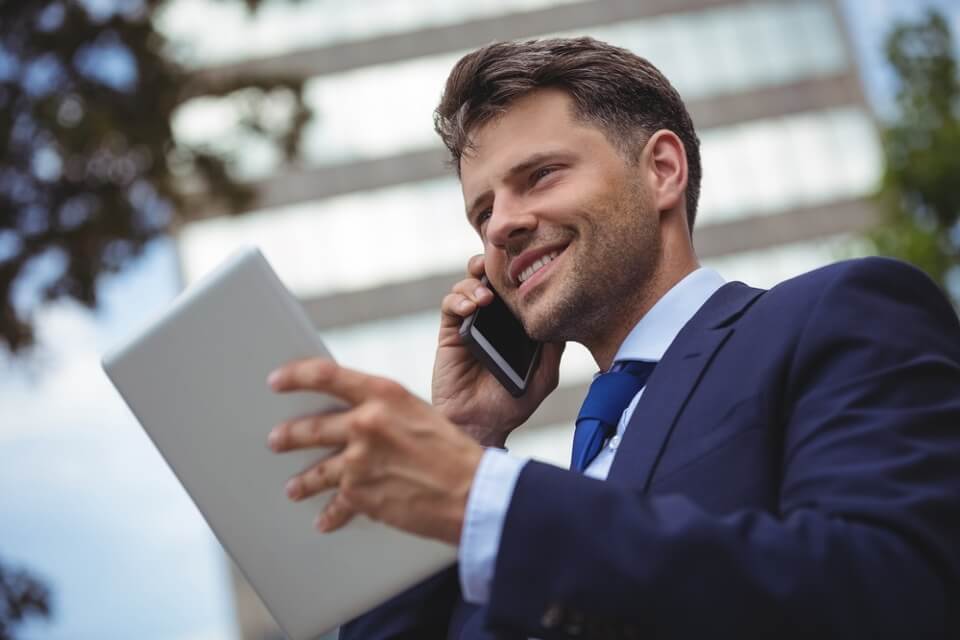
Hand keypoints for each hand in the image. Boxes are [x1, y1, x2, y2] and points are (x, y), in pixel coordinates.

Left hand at [267, 358, 483, 544]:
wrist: (472, 492)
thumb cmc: (455, 453)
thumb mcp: (419, 414)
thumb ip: (386, 412)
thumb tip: (359, 418)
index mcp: (384, 394)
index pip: (327, 375)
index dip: (296, 376)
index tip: (277, 380)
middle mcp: (367, 423)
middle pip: (311, 427)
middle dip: (289, 436)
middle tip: (277, 439)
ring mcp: (359, 460)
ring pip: (316, 471)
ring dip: (302, 482)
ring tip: (294, 488)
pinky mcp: (360, 494)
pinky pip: (335, 505)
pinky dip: (329, 515)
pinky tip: (323, 521)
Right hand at [433, 254, 563, 446]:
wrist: (482, 423)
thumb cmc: (513, 402)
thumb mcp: (545, 373)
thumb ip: (553, 346)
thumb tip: (564, 315)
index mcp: (515, 324)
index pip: (515, 288)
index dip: (518, 271)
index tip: (526, 261)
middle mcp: (493, 318)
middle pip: (489, 278)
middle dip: (492, 264)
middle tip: (497, 263)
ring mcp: (471, 323)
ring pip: (468, 285)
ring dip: (475, 283)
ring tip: (485, 297)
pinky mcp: (450, 332)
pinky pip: (450, 305)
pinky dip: (459, 299)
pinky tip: (471, 307)